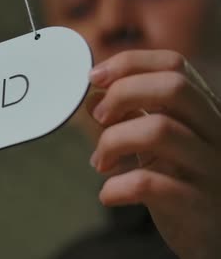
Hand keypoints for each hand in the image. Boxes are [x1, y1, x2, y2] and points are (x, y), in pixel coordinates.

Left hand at [87, 50, 220, 258]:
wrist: (214, 238)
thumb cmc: (182, 184)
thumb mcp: (156, 145)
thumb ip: (129, 118)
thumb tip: (93, 98)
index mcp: (204, 112)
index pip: (174, 65)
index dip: (128, 63)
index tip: (93, 77)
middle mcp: (216, 133)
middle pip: (173, 87)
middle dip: (122, 94)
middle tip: (99, 117)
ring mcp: (212, 168)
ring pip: (158, 130)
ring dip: (112, 142)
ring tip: (101, 162)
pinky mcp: (199, 205)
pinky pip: (150, 184)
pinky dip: (116, 187)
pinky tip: (108, 194)